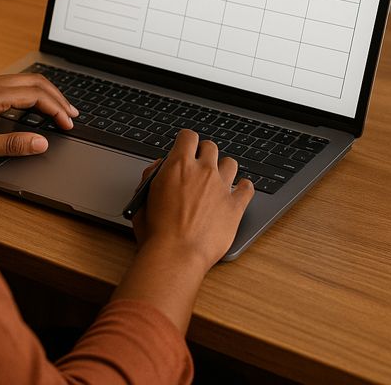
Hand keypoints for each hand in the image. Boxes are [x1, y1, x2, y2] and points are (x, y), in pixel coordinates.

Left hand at [0, 73, 77, 163]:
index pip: (35, 94)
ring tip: (58, 110)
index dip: (56, 109)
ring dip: (43, 93)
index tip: (68, 125)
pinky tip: (30, 107)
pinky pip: (10, 84)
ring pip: (22, 80)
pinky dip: (28, 94)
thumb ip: (12, 144)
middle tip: (72, 115)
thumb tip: (41, 142)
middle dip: (56, 97)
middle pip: (33, 81)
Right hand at [132, 129, 253, 272]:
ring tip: (218, 179)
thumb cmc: (156, 230)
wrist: (176, 254)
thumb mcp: (143, 196)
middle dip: (204, 153)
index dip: (186, 141)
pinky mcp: (235, 207)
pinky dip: (244, 187)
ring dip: (223, 168)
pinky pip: (247, 189)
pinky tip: (240, 190)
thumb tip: (160, 167)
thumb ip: (152, 175)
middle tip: (199, 165)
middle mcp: (203, 171)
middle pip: (211, 147)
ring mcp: (221, 188)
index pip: (188, 136)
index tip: (185, 148)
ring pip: (230, 163)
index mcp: (178, 165)